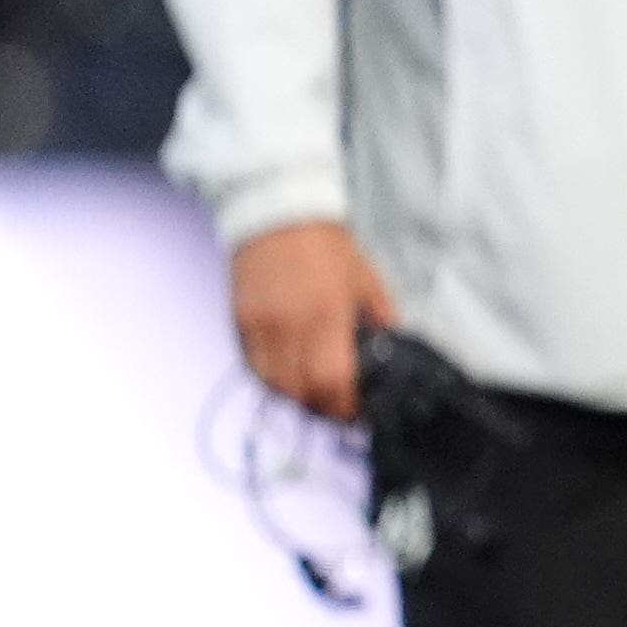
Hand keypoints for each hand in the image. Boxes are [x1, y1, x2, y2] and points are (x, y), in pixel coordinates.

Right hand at [229, 220, 397, 420]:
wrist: (278, 215)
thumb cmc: (327, 248)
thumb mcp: (367, 282)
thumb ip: (379, 321)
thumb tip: (387, 356)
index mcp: (326, 315)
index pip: (331, 381)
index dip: (344, 407)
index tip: (355, 412)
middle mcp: (288, 325)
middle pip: (299, 391)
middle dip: (321, 406)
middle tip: (338, 406)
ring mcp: (258, 325)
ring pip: (272, 384)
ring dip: (294, 396)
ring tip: (314, 392)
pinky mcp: (239, 322)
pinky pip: (252, 366)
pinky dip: (271, 378)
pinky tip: (289, 374)